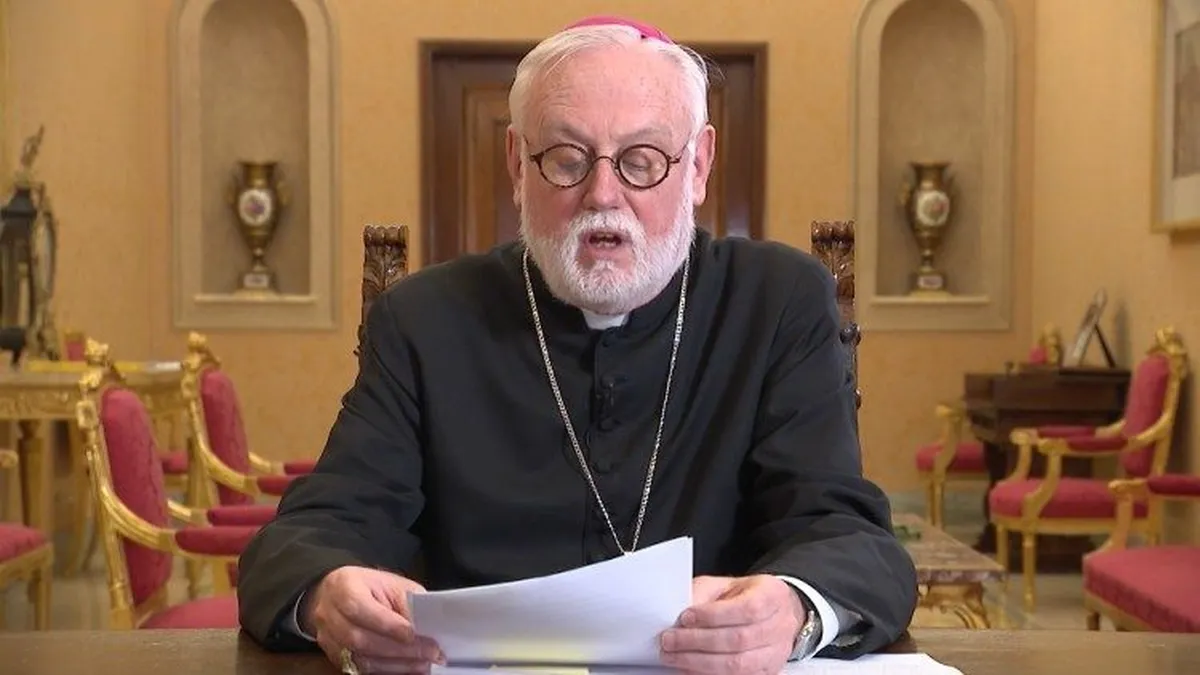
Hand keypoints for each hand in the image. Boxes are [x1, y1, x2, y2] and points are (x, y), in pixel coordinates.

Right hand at [302, 566, 444, 673]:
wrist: (338, 595)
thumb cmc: (370, 587)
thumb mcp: (392, 584)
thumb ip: (407, 603)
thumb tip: (426, 627)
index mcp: (343, 587)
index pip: (360, 608)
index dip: (387, 624)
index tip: (413, 633)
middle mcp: (329, 614)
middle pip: (359, 639)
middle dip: (398, 649)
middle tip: (429, 652)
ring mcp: (328, 638)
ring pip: (360, 659)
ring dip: (395, 664)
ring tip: (423, 664)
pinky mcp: (334, 657)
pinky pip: (360, 670)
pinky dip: (387, 670)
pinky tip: (407, 668)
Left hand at [658, 575, 806, 673]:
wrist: (769, 614)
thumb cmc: (744, 596)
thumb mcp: (723, 585)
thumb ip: (703, 595)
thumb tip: (678, 613)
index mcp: (773, 596)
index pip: (747, 608)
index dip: (714, 616)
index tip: (686, 617)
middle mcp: (781, 626)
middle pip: (740, 639)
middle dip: (698, 641)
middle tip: (670, 640)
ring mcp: (776, 654)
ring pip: (738, 665)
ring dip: (699, 662)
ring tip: (674, 656)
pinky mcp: (766, 673)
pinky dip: (707, 674)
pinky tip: (689, 668)